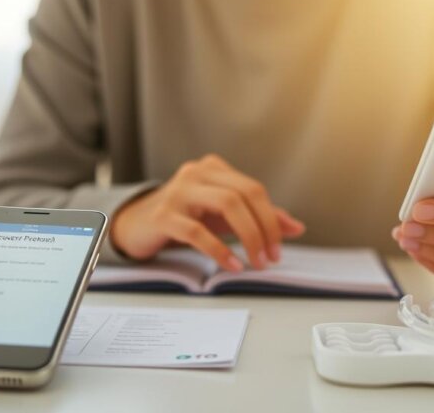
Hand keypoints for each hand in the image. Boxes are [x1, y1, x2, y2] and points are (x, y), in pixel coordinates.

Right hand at [110, 154, 305, 271]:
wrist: (137, 225)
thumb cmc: (185, 217)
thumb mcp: (224, 216)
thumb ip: (259, 218)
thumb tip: (296, 228)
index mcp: (215, 168)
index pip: (254, 189)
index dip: (272, 220)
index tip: (279, 248)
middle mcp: (197, 173)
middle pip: (244, 194)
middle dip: (264, 229)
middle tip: (270, 258)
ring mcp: (178, 191)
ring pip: (226, 204)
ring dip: (248, 237)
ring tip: (255, 262)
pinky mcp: (163, 215)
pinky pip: (198, 231)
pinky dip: (219, 250)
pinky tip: (232, 264)